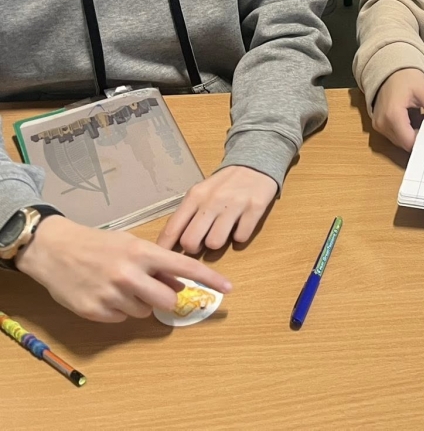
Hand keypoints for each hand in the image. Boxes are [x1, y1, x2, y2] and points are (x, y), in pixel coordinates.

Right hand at [15, 216, 231, 322]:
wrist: (54, 249)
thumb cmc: (99, 244)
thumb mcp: (132, 245)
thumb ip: (157, 264)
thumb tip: (180, 285)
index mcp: (143, 253)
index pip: (186, 267)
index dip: (210, 279)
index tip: (229, 288)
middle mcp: (130, 275)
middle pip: (168, 300)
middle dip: (166, 298)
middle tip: (153, 289)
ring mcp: (111, 294)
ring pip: (144, 312)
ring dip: (140, 304)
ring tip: (121, 286)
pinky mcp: (94, 311)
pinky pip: (121, 319)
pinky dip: (119, 310)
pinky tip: (105, 294)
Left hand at [156, 166, 278, 253]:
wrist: (254, 165)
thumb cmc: (222, 185)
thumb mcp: (200, 193)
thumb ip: (186, 215)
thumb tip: (170, 243)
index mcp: (195, 196)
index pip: (172, 229)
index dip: (165, 248)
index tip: (164, 259)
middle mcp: (212, 201)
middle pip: (191, 241)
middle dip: (193, 249)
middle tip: (200, 244)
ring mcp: (234, 205)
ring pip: (215, 243)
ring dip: (217, 243)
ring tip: (221, 234)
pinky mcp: (255, 209)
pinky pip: (240, 238)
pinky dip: (239, 237)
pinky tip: (239, 227)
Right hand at [372, 68, 423, 150]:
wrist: (389, 69)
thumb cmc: (406, 77)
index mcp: (392, 116)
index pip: (410, 142)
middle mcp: (382, 124)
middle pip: (405, 143)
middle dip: (422, 139)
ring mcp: (379, 125)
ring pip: (401, 141)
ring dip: (415, 134)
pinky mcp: (380, 124)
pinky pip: (396, 134)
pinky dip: (408, 130)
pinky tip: (418, 119)